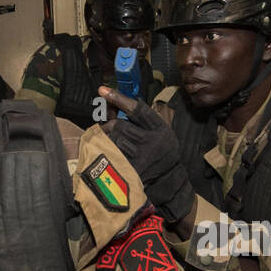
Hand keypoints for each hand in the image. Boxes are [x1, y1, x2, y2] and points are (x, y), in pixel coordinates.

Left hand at [99, 87, 195, 225]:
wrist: (167, 181)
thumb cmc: (159, 152)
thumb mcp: (157, 132)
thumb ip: (138, 119)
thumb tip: (111, 104)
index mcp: (161, 129)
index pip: (137, 109)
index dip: (119, 98)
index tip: (102, 90)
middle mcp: (153, 143)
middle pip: (120, 125)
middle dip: (111, 124)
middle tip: (110, 125)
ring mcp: (142, 158)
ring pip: (114, 139)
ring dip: (110, 138)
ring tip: (116, 142)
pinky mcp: (132, 170)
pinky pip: (112, 154)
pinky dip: (109, 150)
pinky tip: (114, 152)